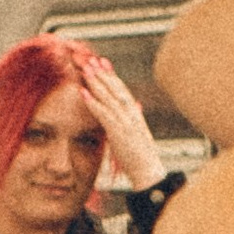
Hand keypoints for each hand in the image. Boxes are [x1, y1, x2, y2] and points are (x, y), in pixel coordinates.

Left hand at [77, 51, 165, 193]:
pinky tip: (83, 93)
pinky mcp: (120, 133)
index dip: (112, 76)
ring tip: (86, 70)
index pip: (123, 90)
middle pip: (117, 89)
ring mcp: (127, 123)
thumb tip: (134, 107)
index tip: (103, 62)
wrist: (149, 174)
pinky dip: (93, 103)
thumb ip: (134, 119)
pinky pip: (105, 114)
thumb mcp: (138, 135)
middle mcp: (132, 115)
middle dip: (104, 73)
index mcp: (135, 115)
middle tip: (91, 60)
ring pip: (110, 97)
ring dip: (97, 83)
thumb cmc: (142, 159)